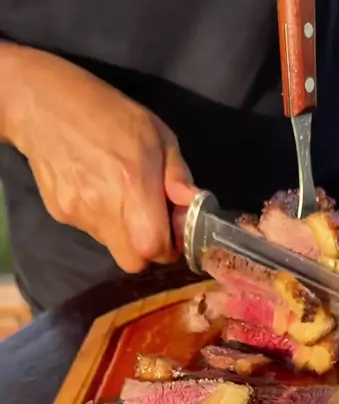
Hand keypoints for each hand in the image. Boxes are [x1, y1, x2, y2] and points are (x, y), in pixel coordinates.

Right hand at [2, 45, 197, 270]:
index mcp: (134, 185)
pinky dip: (100, 220)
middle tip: (149, 223)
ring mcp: (79, 213)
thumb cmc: (108, 114)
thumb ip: (178, 174)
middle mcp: (104, 206)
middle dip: (145, 250)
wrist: (43, 105)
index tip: (170, 232)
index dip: (167, 247)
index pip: (154, 249)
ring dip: (123, 232)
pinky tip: (95, 190)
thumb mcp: (156, 133)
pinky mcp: (60, 214)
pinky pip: (91, 231)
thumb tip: (193, 204)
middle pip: (132, 261)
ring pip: (112, 247)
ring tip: (118, 195)